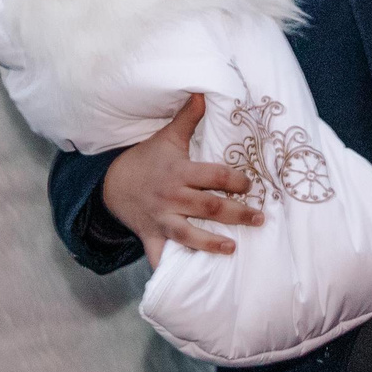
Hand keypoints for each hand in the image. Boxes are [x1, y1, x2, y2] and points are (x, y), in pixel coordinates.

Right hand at [99, 94, 261, 265]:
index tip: (251, 184)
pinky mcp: (152, 237)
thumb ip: (188, 117)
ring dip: (212, 243)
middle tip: (260, 219)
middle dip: (236, 214)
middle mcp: (172, 198)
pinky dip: (171, 268)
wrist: (112, 184)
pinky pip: (161, 256)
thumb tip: (203, 91)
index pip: (212, 176)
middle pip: (208, 208)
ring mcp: (161, 220)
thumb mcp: (167, 137)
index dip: (234, 180)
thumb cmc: (147, 159)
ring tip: (233, 248)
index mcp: (179, 172)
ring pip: (189, 234)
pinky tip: (190, 280)